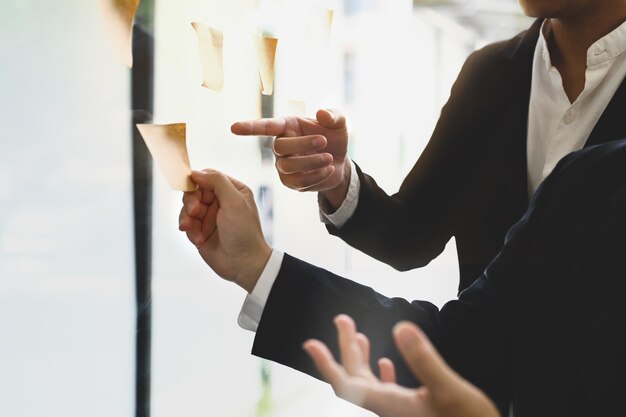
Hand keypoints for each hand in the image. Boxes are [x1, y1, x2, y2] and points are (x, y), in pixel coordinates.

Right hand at [178, 170, 271, 292]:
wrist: (243, 264)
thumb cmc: (244, 232)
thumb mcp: (235, 202)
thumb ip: (217, 182)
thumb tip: (195, 172)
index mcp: (232, 190)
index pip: (208, 177)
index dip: (197, 182)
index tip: (191, 188)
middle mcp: (221, 201)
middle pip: (194, 192)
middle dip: (191, 202)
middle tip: (194, 212)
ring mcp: (210, 217)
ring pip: (187, 208)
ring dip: (188, 218)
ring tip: (193, 229)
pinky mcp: (201, 231)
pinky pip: (187, 224)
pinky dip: (190, 231)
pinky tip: (199, 240)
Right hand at [231, 109, 349, 208]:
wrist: (340, 162)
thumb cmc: (334, 137)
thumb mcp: (339, 123)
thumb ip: (334, 115)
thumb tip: (321, 113)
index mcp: (287, 126)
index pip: (266, 126)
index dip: (250, 128)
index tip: (234, 128)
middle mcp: (280, 146)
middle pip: (280, 147)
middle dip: (303, 144)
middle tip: (324, 141)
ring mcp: (283, 166)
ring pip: (289, 166)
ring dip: (312, 162)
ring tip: (330, 158)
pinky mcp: (291, 182)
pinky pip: (299, 182)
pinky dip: (317, 176)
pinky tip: (328, 169)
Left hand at [303, 315, 499, 416]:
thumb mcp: (449, 390)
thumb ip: (423, 360)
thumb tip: (400, 328)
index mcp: (389, 404)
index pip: (346, 384)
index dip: (326, 364)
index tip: (310, 343)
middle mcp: (388, 409)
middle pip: (356, 377)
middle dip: (346, 348)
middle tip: (343, 320)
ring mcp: (399, 411)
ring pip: (370, 382)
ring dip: (361, 358)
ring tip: (357, 334)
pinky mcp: (413, 412)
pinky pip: (387, 391)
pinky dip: (381, 374)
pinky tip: (385, 362)